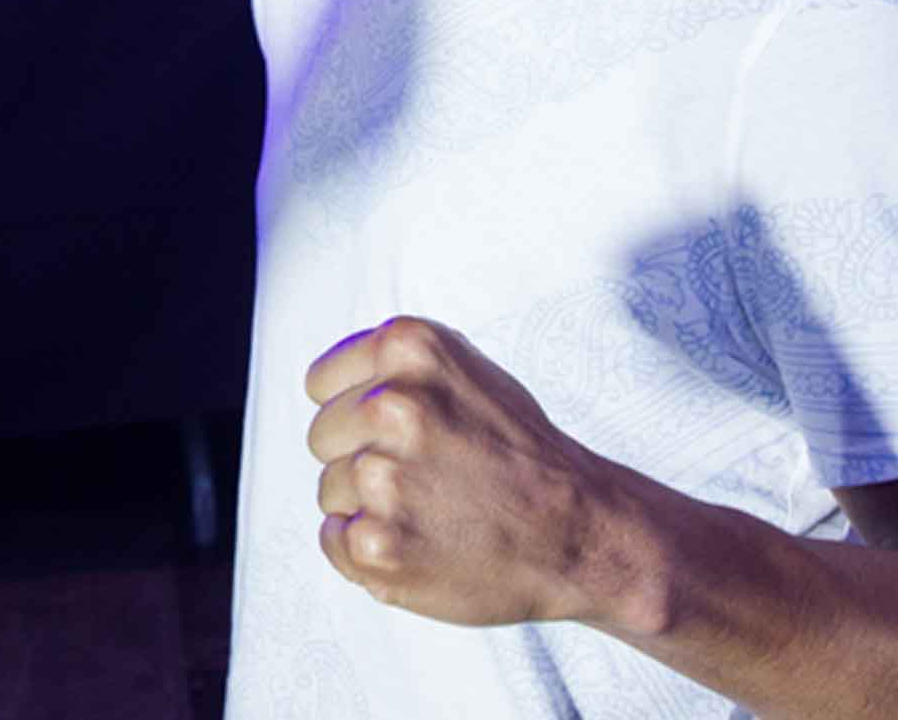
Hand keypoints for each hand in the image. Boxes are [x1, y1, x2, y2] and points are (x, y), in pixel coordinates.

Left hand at [305, 316, 649, 627]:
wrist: (577, 533)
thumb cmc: (523, 455)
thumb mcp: (468, 372)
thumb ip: (399, 367)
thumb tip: (334, 380)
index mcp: (409, 349)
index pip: (321, 384)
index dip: (354, 411)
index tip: (392, 433)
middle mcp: (392, 406)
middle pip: (321, 437)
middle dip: (360, 457)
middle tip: (421, 476)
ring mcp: (382, 478)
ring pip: (329, 492)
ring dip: (368, 507)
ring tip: (430, 511)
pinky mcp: (377, 542)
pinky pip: (334, 540)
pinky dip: (365, 549)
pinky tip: (417, 542)